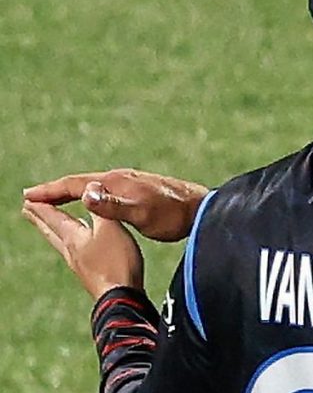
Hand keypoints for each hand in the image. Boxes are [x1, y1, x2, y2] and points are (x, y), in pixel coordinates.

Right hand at [23, 169, 206, 242]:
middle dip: (56, 189)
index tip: (28, 195)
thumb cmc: (174, 215)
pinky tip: (93, 201)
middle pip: (81, 182)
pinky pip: (107, 190)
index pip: (74, 184)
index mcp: (115, 181)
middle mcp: (121, 177)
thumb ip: (112, 206)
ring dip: (72, 191)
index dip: (50, 191)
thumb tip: (85, 194)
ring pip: (94, 185)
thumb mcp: (141, 215)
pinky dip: (91, 195)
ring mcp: (132, 182)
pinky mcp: (141, 189)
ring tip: (56, 198)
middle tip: (33, 196)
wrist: (204, 209)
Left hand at [24, 197, 146, 298]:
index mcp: (73, 237)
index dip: (42, 206)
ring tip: (50, 228)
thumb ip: (101, 208)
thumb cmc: (116, 262)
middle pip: (51, 231)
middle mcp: (71, 251)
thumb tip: (90, 187)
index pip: (53, 217)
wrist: (120, 298)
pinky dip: (72, 245)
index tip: (28, 198)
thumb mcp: (111, 227)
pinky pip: (76, 254)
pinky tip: (82, 248)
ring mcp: (80, 265)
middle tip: (27, 211)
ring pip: (62, 244)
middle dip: (40, 220)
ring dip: (53, 232)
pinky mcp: (91, 276)